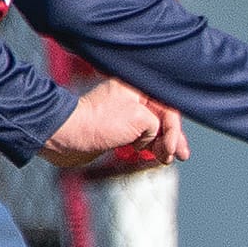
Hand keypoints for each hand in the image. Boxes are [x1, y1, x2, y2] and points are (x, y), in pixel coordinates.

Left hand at [41, 80, 186, 168]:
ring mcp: (125, 113)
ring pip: (153, 129)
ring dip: (162, 145)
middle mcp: (133, 98)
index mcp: (137, 87)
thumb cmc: (99, 123)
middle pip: (163, 118)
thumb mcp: (140, 118)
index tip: (172, 147)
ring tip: (166, 159)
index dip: (174, 128)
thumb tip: (157, 137)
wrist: (67, 137)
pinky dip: (149, 147)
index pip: (168, 105)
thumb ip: (158, 124)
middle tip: (180, 155)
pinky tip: (154, 156)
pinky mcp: (118, 128)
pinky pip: (141, 137)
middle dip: (172, 138)